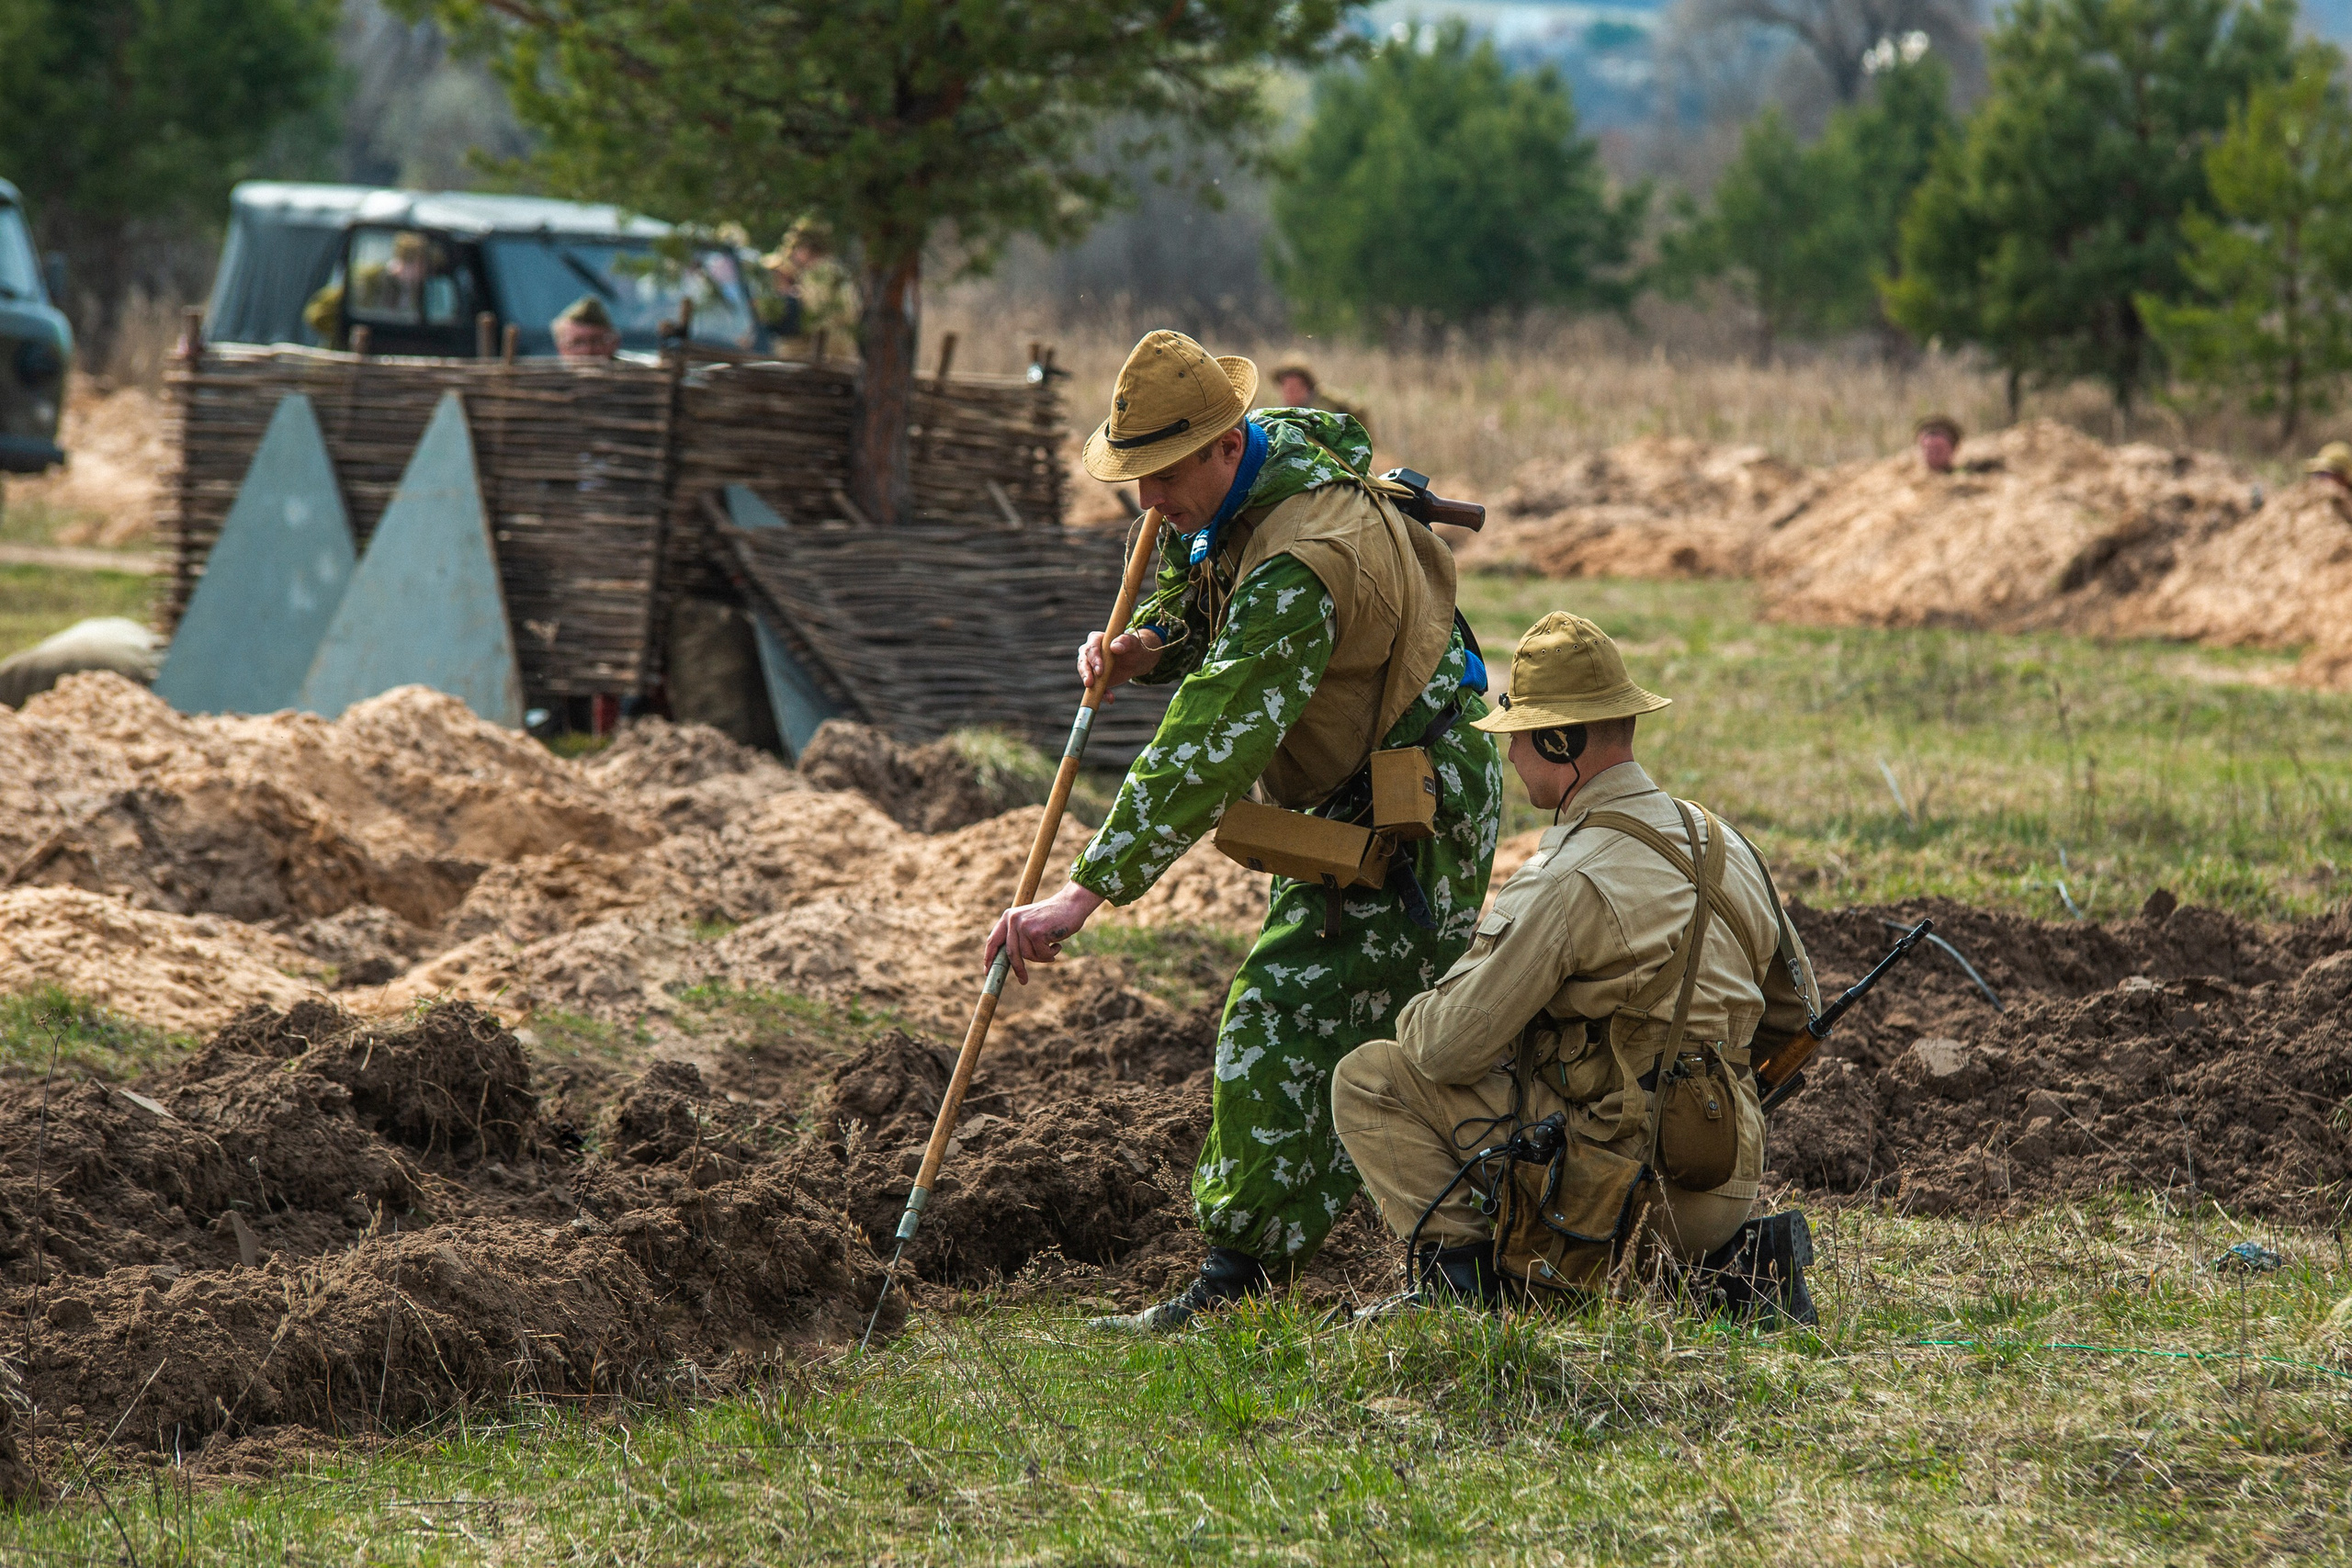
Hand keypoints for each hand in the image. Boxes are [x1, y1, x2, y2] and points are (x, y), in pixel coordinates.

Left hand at [984, 881, 1105, 984]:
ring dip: (1042, 956)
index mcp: (1008, 916)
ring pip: (1028, 956)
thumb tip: (1008, 961)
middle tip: (1023, 980)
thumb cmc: (1053, 916)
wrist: (1072, 904)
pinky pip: (1042, 955)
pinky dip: (1051, 953)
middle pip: (1011, 953)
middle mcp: (1013, 919)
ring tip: (1052, 947)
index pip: (993, 940)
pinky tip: (1057, 943)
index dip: (989, 957)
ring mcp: (1024, 926)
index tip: (988, 971)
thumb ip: (1018, 936)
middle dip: (1018, 968)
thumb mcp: (1029, 922)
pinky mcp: (1036, 932)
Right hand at [1076, 628, 1163, 707]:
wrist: (1135, 660)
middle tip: (1090, 683)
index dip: (1094, 660)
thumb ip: (1125, 641)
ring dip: (1093, 687)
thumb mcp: (1133, 643)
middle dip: (1086, 673)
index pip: (1091, 648)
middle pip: (1083, 662)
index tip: (1099, 671)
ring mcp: (1090, 665)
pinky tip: (1110, 698)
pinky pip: (1094, 687)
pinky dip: (1101, 694)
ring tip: (1105, 696)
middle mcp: (1089, 651)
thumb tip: (1114, 647)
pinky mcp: (1094, 678)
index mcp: (1096, 639)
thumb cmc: (1133, 647)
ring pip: (1085, 676)